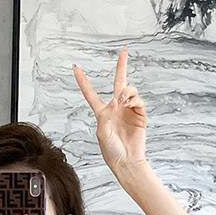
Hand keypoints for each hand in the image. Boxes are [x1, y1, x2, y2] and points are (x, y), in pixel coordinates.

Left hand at [73, 46, 147, 175]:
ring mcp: (129, 111)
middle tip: (123, 51)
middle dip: (121, 66)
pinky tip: (129, 104)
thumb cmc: (112, 152)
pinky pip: (139, 101)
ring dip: (126, 92)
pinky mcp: (139, 116)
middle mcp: (116, 109)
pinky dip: (134, 100)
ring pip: (129, 90)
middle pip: (118, 82)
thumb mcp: (102, 133)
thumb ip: (105, 115)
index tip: (76, 68)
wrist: (127, 163)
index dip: (83, 82)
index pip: (91, 94)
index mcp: (103, 113)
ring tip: (123, 101)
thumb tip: (115, 100)